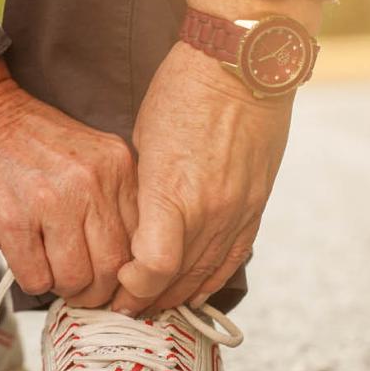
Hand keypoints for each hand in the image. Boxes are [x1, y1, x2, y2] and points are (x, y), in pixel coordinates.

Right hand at [0, 60, 137, 305]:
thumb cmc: (29, 142)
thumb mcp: (90, 156)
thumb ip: (113, 199)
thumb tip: (125, 263)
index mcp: (117, 168)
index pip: (141, 242)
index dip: (126, 273)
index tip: (112, 282)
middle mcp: (91, 184)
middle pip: (111, 268)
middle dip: (96, 291)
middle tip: (81, 290)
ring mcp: (51, 202)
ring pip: (75, 279)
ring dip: (63, 288)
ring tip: (51, 272)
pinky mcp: (13, 221)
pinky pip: (36, 279)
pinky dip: (33, 282)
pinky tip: (27, 261)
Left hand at [110, 0, 319, 314]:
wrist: (242, 63)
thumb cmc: (181, 92)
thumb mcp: (142, 140)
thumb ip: (140, 190)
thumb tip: (128, 226)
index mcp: (173, 192)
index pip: (152, 268)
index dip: (130, 286)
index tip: (113, 284)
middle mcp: (210, 210)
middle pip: (177, 280)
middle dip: (145, 300)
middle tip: (121, 307)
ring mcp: (238, 210)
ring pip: (206, 275)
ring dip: (176, 296)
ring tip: (151, 305)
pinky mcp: (256, 205)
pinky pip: (234, 258)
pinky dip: (210, 279)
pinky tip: (192, 291)